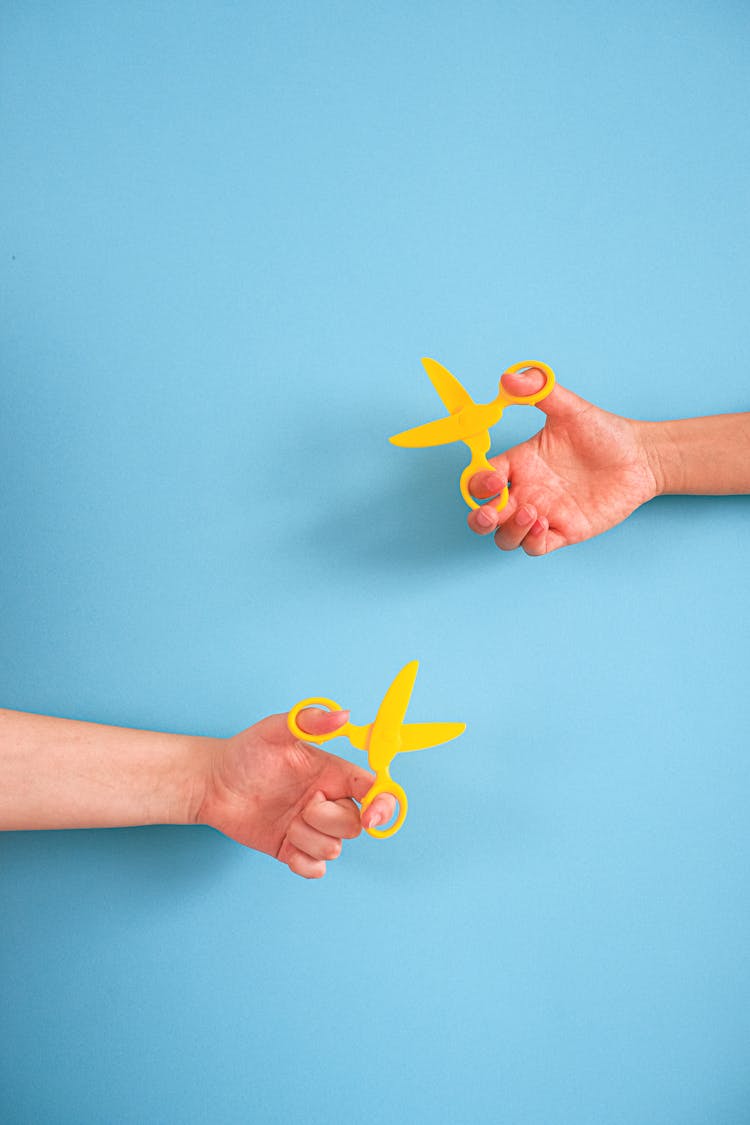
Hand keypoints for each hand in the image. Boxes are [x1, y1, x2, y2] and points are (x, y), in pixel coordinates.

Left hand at [196, 709, 394, 878]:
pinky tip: (285, 845)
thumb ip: (310, 721)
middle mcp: (327, 801)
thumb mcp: (275, 730)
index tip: (372, 817)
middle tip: (302, 808)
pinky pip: (315, 868)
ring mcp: (311, 828)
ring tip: (285, 821)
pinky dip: (303, 862)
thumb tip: (344, 715)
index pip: (374, 789)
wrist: (212, 784)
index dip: (383, 804)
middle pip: (355, 825)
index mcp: (332, 773)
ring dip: (308, 839)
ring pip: (334, 848)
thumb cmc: (245, 752)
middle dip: (329, 821)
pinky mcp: (293, 850)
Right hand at [467, 369, 657, 553]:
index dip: (478, 483)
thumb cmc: (603, 432)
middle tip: (491, 513)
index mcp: (518, 464)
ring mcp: (543, 514)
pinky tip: (546, 523)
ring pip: (505, 537)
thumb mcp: (570, 407)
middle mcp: (525, 491)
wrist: (640, 457)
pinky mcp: (564, 531)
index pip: (481, 480)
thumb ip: (538, 390)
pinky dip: (532, 541)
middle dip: (479, 518)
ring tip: (532, 512)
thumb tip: (507, 378)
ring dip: (509, 530)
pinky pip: (536, 548)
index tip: (494, 479)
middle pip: (483, 516)